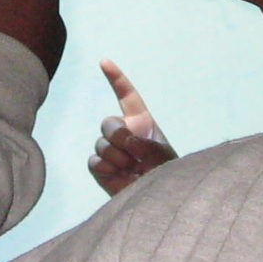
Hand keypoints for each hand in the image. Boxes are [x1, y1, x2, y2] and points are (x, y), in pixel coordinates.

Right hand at [88, 68, 177, 196]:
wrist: (160, 199)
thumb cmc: (168, 175)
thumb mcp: (165, 157)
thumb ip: (148, 146)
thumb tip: (127, 144)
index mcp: (142, 122)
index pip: (127, 95)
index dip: (117, 78)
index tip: (105, 62)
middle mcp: (125, 133)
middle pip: (108, 122)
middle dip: (119, 137)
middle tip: (133, 154)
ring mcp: (112, 150)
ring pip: (101, 143)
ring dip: (117, 157)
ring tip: (132, 170)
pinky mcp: (102, 168)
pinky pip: (95, 161)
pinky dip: (106, 168)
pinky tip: (120, 176)